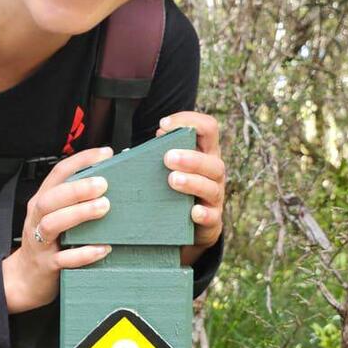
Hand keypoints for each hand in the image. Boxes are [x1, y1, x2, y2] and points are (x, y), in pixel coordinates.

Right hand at [1, 146, 113, 313]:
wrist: (23, 280)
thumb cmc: (47, 245)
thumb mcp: (54, 218)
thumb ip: (74, 202)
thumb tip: (109, 182)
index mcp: (41, 203)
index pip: (58, 174)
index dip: (80, 161)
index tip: (105, 154)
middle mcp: (38, 219)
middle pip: (51, 198)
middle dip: (77, 188)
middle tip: (103, 184)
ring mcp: (40, 243)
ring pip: (53, 224)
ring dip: (79, 213)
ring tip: (104, 208)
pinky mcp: (47, 266)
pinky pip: (64, 259)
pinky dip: (83, 253)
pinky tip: (102, 248)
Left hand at [155, 111, 225, 256]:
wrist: (186, 227)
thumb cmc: (172, 189)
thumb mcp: (166, 169)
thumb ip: (154, 155)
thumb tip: (132, 150)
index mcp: (204, 153)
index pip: (208, 128)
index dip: (189, 120)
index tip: (163, 124)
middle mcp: (213, 173)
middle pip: (213, 161)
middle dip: (190, 157)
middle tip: (167, 157)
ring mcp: (215, 197)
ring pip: (212, 187)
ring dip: (193, 182)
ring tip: (172, 180)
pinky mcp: (212, 220)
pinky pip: (212, 216)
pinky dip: (203, 214)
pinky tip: (193, 212)